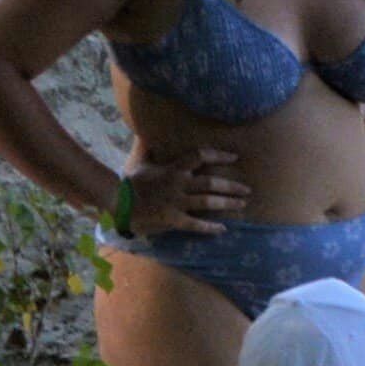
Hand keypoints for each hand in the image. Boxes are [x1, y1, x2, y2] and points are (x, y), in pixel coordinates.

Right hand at [112, 142, 249, 233]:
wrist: (117, 202)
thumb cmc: (131, 183)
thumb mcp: (142, 163)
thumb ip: (150, 150)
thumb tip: (148, 136)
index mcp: (174, 169)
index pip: (201, 156)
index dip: (219, 155)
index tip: (234, 157)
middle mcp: (179, 184)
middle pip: (212, 182)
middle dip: (232, 186)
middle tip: (247, 190)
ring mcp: (177, 202)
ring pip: (208, 201)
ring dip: (227, 203)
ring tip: (242, 204)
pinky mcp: (172, 219)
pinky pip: (195, 224)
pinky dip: (209, 227)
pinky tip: (222, 229)